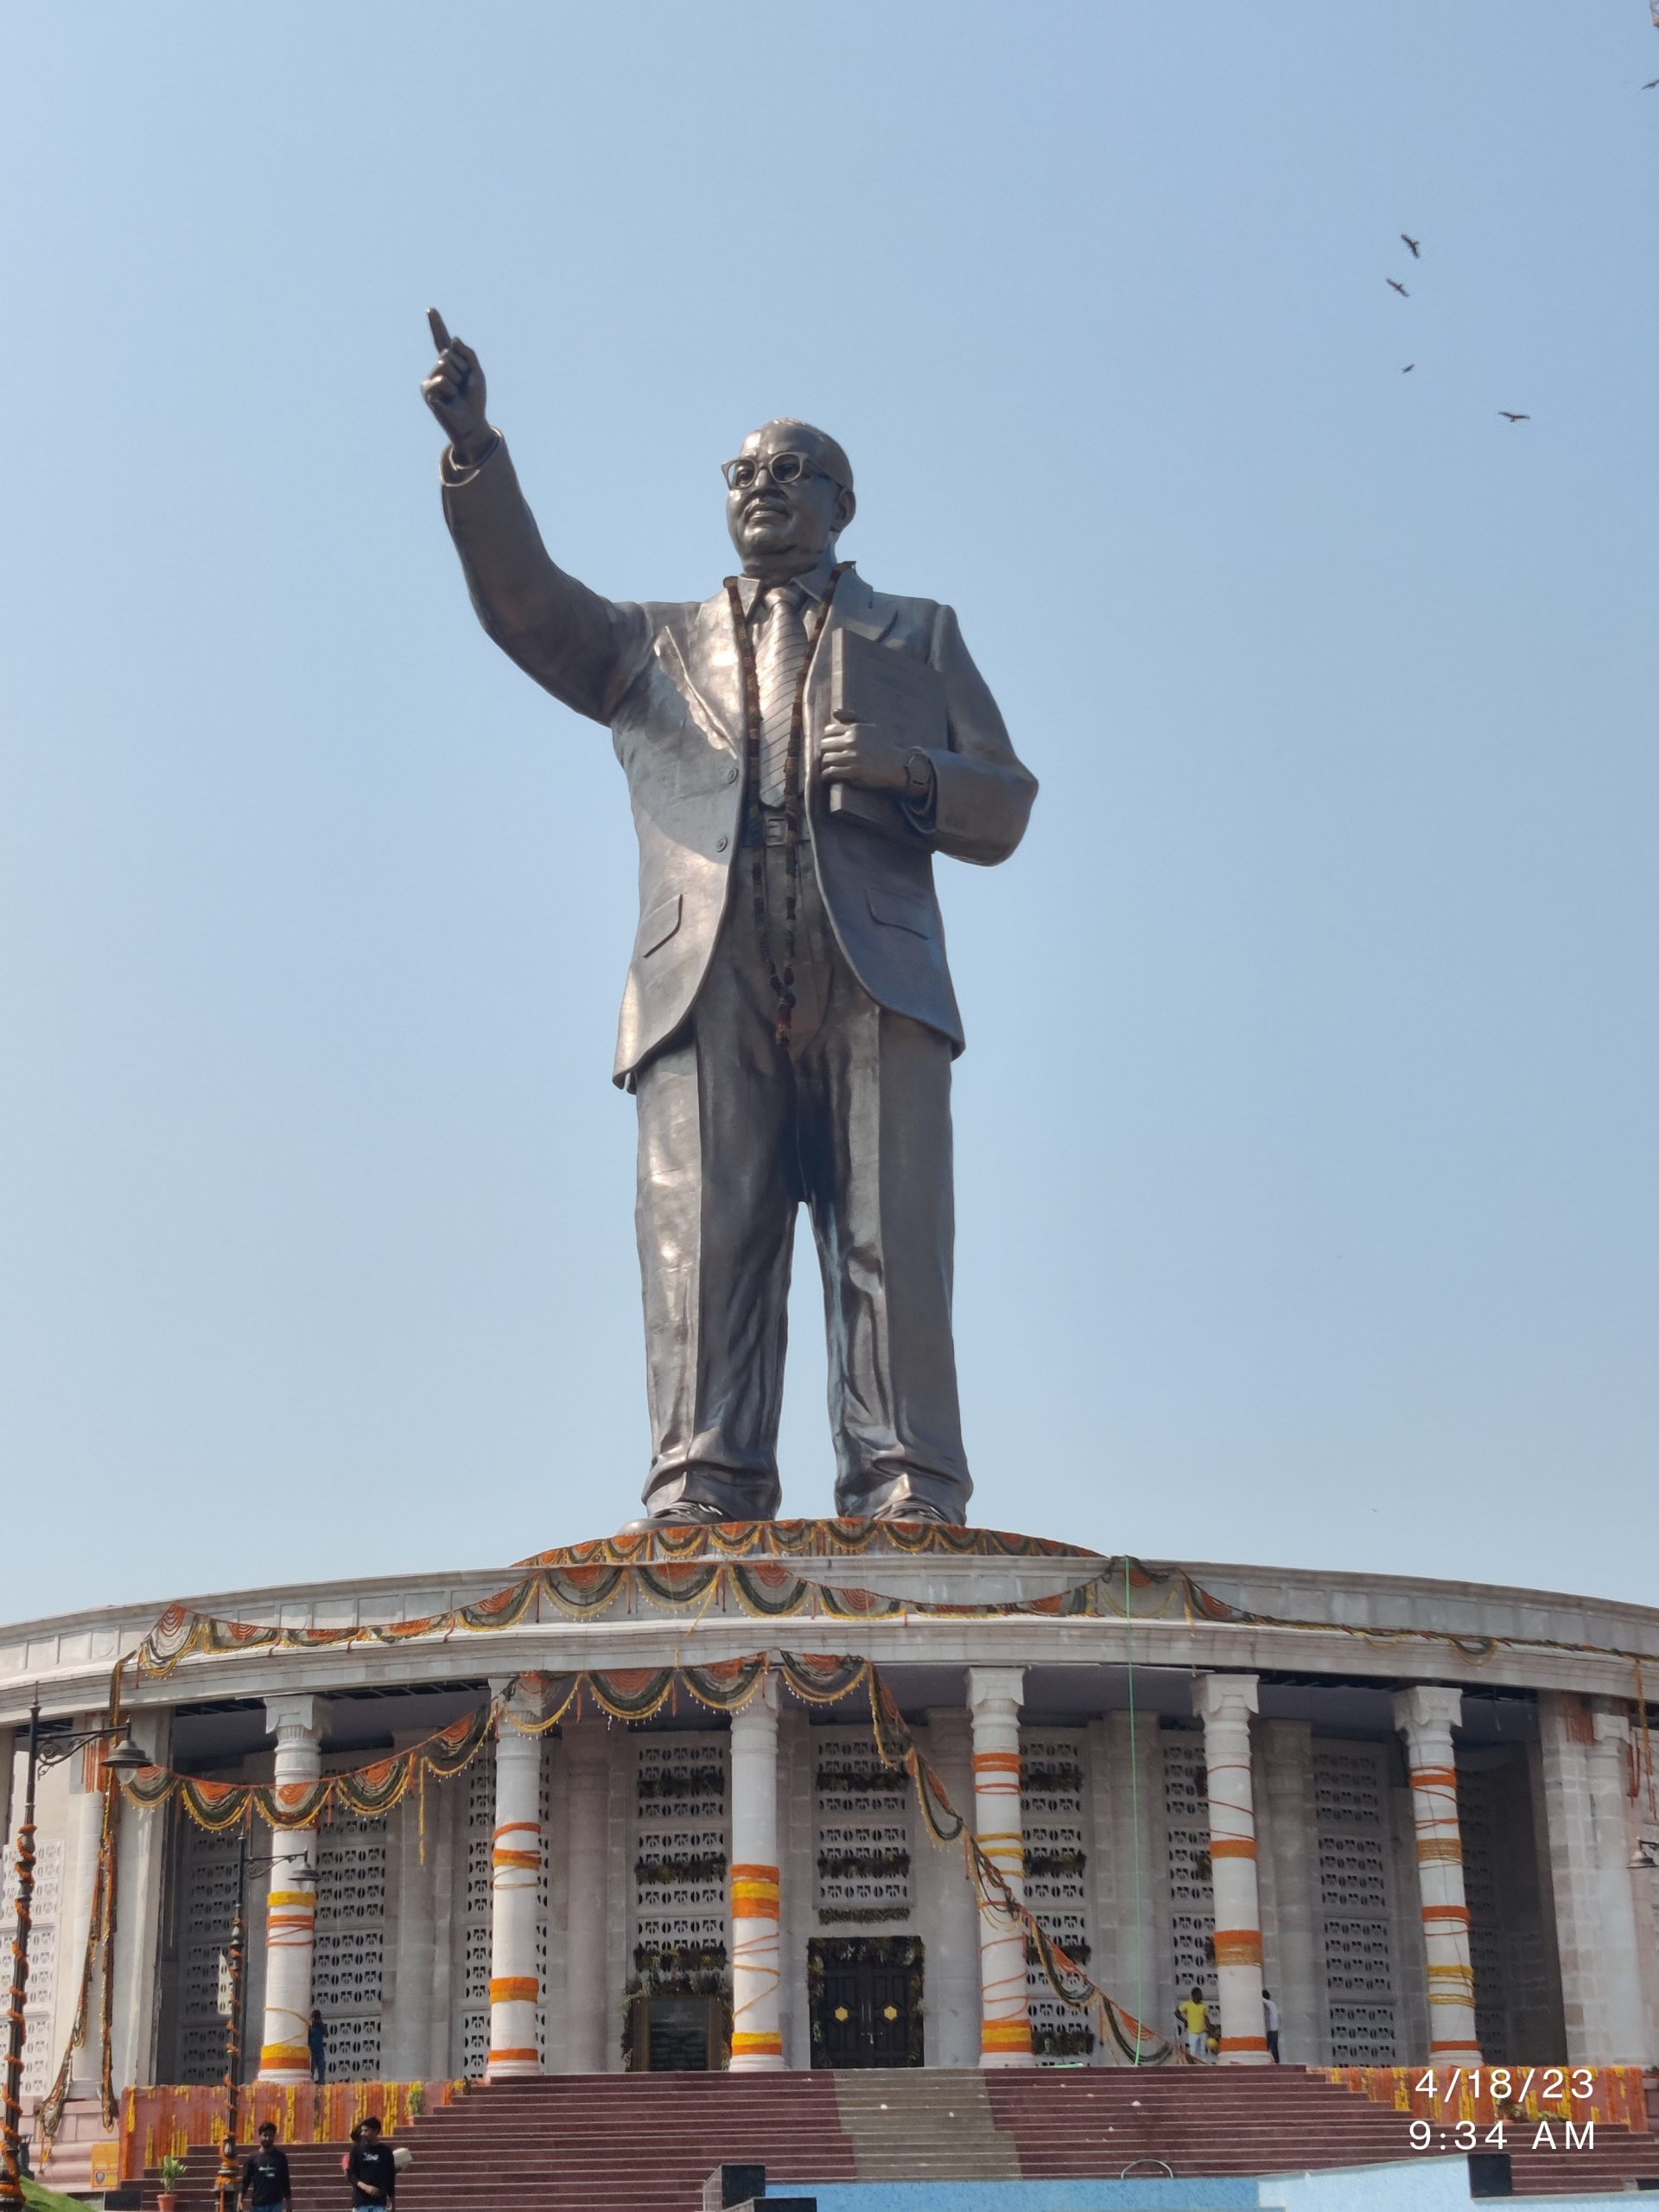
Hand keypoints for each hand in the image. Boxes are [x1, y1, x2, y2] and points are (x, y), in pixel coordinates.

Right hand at [421, 309, 490, 464]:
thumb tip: (453, 340)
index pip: (442, 341)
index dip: (437, 325)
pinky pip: (442, 380)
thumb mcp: (477, 373)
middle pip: (449, 353)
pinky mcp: (427, 391)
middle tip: (463, 386)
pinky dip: (450, 389)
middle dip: (462, 368)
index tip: (431, 310)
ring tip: (457, 393)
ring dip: (457, 379)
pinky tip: (449, 400)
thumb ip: (468, 353)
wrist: (471, 422)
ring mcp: (431, 379)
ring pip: (446, 365)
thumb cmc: (474, 400)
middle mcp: (437, 368)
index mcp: (450, 363)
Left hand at [818, 718, 910, 793]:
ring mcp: (853, 756)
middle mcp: (853, 741)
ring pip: (826, 759)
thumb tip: (834, 712)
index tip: (830, 748)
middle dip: (824, 752)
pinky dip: (826, 776)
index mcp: (856, 729)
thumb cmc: (883, 746)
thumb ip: (852, 717)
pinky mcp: (853, 771)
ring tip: (828, 769)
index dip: (827, 740)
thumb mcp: (871, 727)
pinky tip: (828, 777)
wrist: (897, 765)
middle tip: (827, 759)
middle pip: (824, 745)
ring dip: (824, 765)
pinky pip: (831, 772)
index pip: (828, 731)